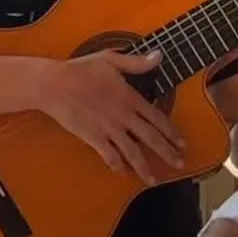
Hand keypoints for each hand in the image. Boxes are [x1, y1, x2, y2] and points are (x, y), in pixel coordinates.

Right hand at [41, 48, 184, 183]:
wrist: (55, 85)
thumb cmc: (81, 69)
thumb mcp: (111, 60)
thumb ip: (137, 63)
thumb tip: (158, 56)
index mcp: (130, 98)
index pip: (157, 118)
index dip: (171, 132)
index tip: (182, 143)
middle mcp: (124, 117)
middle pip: (151, 139)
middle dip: (167, 152)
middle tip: (179, 163)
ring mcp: (109, 129)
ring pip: (133, 152)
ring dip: (145, 167)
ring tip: (154, 180)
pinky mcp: (94, 138)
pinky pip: (109, 156)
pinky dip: (117, 165)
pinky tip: (123, 172)